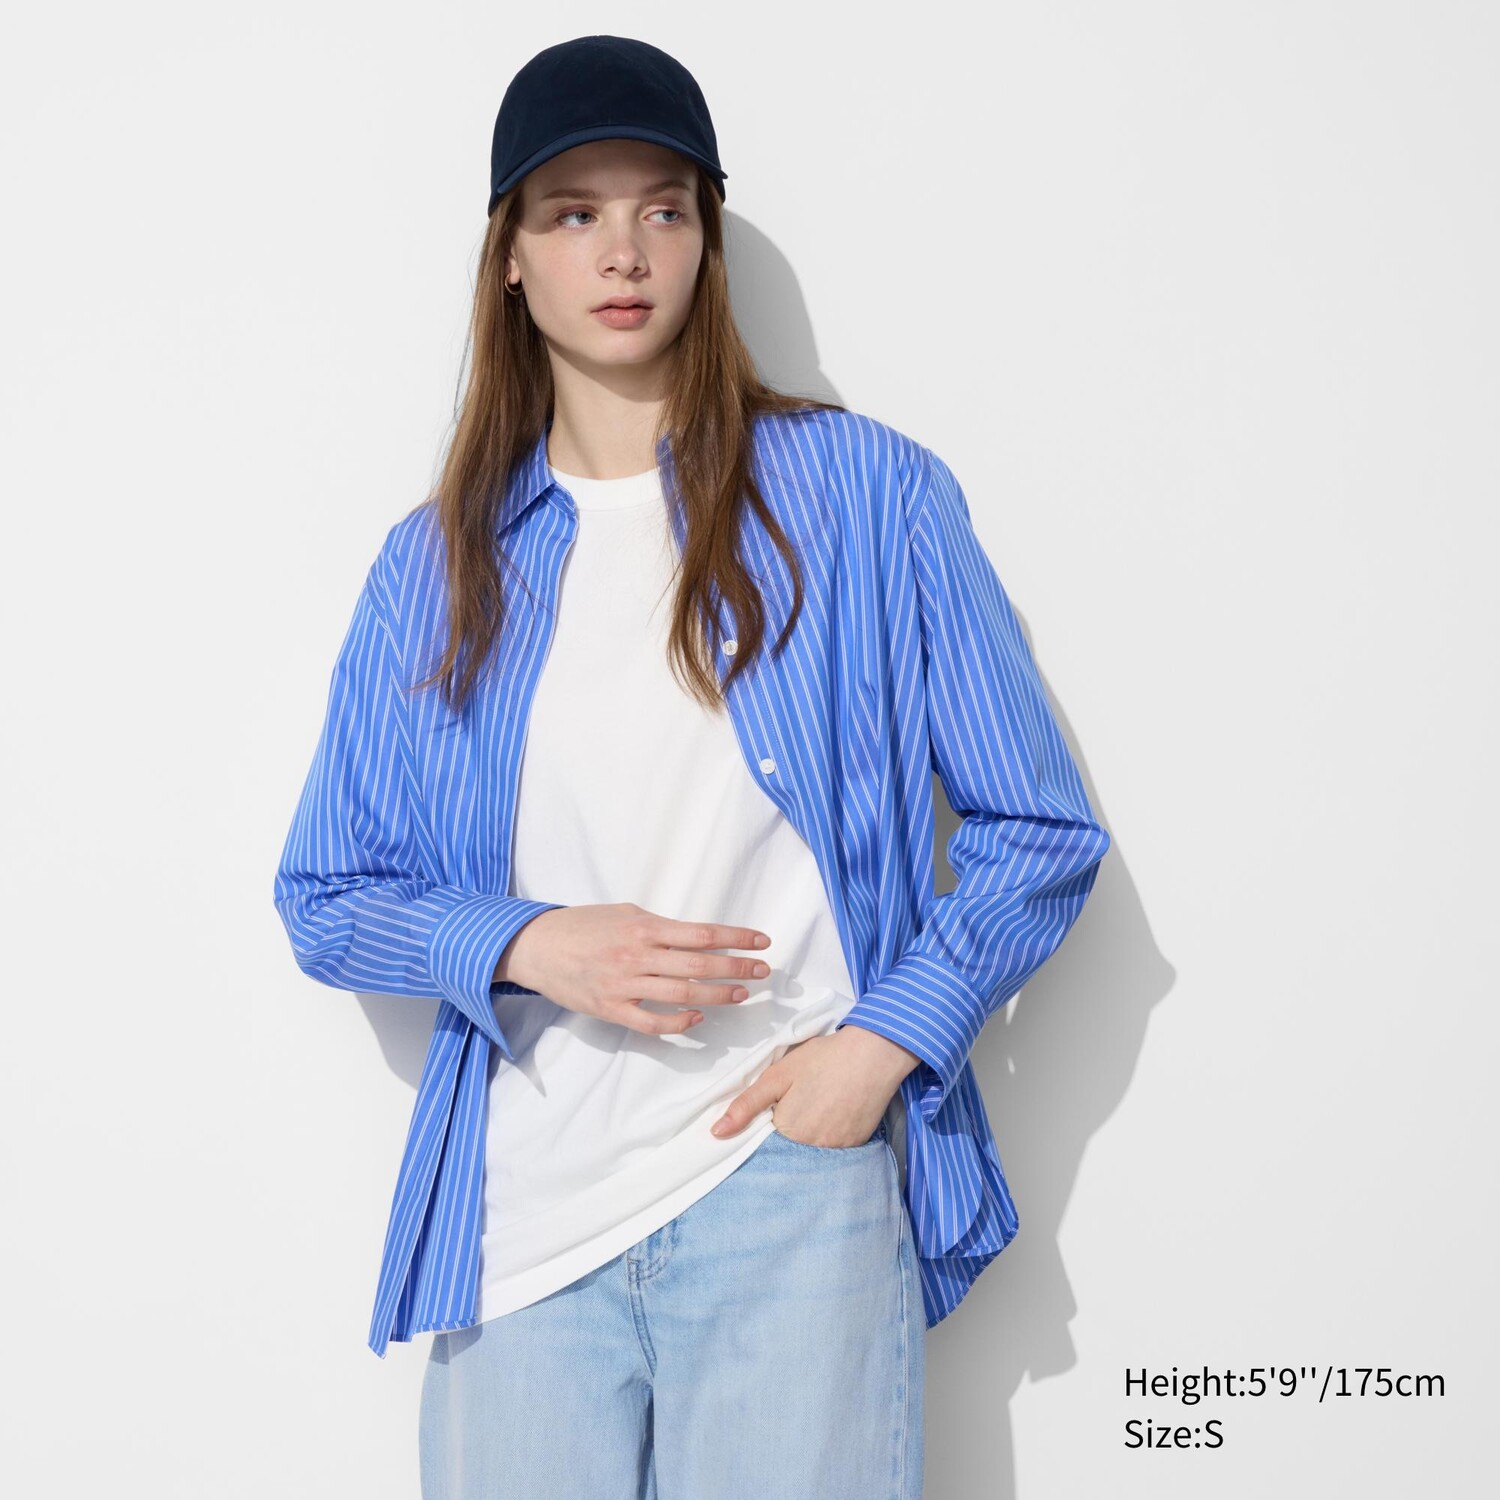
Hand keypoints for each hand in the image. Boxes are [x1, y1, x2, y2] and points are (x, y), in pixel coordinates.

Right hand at [496, 903, 771, 1037]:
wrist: (538, 947)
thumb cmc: (584, 925)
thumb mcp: (624, 912)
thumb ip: (658, 926)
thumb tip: (694, 938)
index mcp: (644, 927)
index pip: (702, 933)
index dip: (736, 937)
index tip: (762, 941)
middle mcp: (639, 955)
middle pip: (699, 964)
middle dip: (736, 967)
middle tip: (763, 971)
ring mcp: (625, 985)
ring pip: (682, 994)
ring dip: (717, 995)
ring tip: (741, 995)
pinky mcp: (611, 1009)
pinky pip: (652, 1022)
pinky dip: (678, 1023)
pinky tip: (697, 1018)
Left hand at [709, 1026, 921, 1144]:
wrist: (874, 1054)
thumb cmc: (823, 1059)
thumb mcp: (778, 1075)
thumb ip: (747, 1105)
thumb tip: (717, 1133)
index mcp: (788, 1133)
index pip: (764, 1146)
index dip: (763, 1130)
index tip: (768, 1115)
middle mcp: (811, 1149)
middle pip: (787, 1153)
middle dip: (784, 1137)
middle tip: (796, 1107)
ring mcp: (836, 1151)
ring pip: (810, 1154)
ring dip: (805, 1140)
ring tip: (813, 1110)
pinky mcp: (856, 1146)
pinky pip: (833, 1152)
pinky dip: (827, 1139)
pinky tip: (830, 1116)